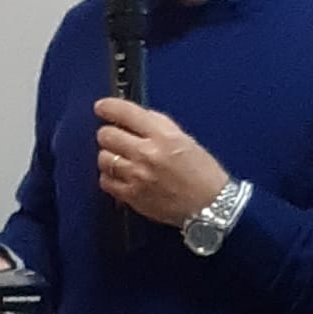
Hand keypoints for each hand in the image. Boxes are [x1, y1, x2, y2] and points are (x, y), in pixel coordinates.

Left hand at [95, 98, 227, 226]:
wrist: (211, 206)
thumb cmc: (202, 173)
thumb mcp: (184, 139)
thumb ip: (156, 126)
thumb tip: (131, 118)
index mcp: (163, 135)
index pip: (125, 113)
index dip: (108, 107)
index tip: (102, 107)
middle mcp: (147, 154)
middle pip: (107, 135)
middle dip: (109, 134)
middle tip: (115, 138)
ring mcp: (137, 176)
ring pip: (104, 158)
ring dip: (109, 156)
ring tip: (121, 159)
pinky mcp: (132, 196)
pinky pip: (106, 182)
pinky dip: (109, 177)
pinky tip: (120, 177)